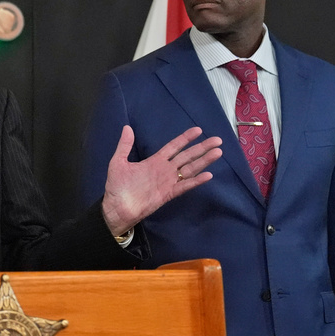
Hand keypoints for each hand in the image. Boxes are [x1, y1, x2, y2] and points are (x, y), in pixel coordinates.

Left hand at [101, 126, 221, 235]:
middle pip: (187, 156)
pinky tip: (208, 175)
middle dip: (202, 148)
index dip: (185, 138)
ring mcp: (168, 182)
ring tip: (218, 152)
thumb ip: (124, 146)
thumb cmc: (117, 186)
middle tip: (218, 140)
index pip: (173, 146)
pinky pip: (184, 186)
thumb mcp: (118, 162)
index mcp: (154, 161)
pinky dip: (196, 181)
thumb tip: (127, 127)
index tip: (198, 130)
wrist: (116, 208)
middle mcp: (164, 169)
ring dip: (204, 161)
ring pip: (190, 169)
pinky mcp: (168, 194)